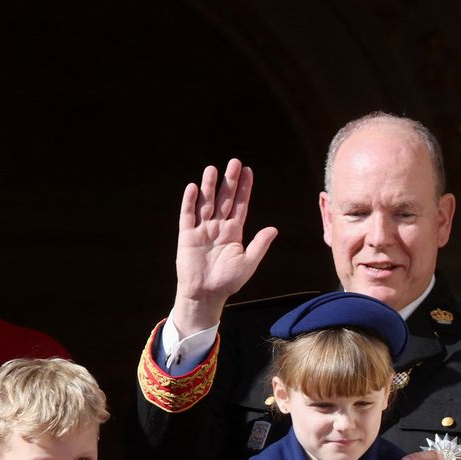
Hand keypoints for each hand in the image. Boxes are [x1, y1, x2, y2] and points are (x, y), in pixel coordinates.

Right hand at [171, 159, 277, 336]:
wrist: (205, 295)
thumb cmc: (228, 281)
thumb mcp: (248, 263)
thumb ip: (259, 245)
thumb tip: (274, 229)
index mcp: (234, 232)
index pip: (240, 205)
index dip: (244, 188)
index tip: (248, 171)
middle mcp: (218, 227)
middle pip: (224, 199)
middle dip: (229, 181)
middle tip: (234, 162)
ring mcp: (201, 230)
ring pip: (206, 203)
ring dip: (209, 187)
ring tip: (213, 169)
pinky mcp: (186, 236)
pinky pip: (187, 216)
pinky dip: (189, 202)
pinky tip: (193, 188)